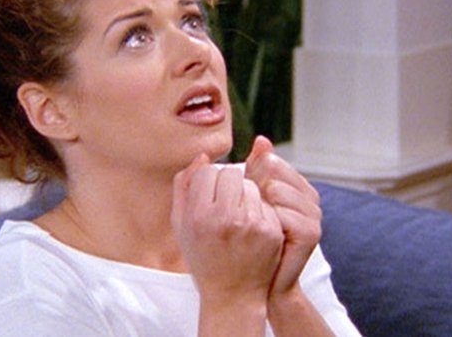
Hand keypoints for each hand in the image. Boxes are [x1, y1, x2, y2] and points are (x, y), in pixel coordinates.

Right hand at [171, 153, 283, 304]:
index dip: (206, 181)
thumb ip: (183, 188)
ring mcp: (251, 225)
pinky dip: (258, 208)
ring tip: (237, 215)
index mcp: (198, 216)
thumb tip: (202, 157)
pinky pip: (265, 202)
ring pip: (250, 184)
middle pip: (230, 173)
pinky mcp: (271, 231)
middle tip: (224, 202)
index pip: (206, 172)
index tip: (207, 196)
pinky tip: (251, 227)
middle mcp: (225, 219)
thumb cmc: (202, 257)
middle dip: (227, 183)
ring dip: (244, 193)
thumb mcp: (181, 226)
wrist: (232, 295)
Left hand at [245, 136, 321, 297]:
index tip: (239, 198)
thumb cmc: (248, 240)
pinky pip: (282, 213)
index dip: (248, 177)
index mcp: (296, 184)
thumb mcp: (249, 200)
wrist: (258, 282)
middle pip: (273, 171)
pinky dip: (267, 222)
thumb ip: (254, 170)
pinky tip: (263, 235)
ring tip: (254, 226)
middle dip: (253, 190)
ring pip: (276, 190)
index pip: (269, 160)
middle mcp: (309, 196)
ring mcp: (313, 214)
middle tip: (246, 214)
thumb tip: (261, 139)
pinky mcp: (311, 232)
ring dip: (257, 207)